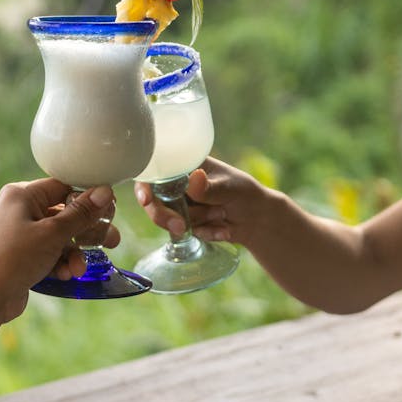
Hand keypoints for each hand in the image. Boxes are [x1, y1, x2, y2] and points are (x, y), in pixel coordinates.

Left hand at [0, 179, 118, 337]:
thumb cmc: (11, 258)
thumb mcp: (52, 234)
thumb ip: (81, 213)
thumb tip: (105, 191)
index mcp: (22, 194)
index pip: (63, 186)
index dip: (88, 198)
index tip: (110, 209)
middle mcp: (20, 211)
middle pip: (65, 214)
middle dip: (87, 230)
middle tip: (112, 240)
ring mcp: (20, 235)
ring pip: (60, 238)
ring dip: (74, 253)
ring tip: (81, 267)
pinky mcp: (22, 257)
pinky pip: (50, 255)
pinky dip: (61, 263)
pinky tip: (67, 274)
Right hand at [134, 157, 263, 245]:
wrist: (257, 219)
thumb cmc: (243, 193)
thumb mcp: (230, 187)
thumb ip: (210, 187)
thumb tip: (195, 179)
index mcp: (183, 167)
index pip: (154, 173)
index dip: (144, 186)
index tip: (146, 200)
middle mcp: (176, 185)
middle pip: (153, 201)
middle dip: (164, 216)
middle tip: (180, 227)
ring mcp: (179, 206)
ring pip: (171, 220)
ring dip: (198, 222)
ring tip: (221, 214)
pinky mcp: (185, 225)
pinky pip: (185, 234)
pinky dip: (206, 233)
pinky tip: (223, 228)